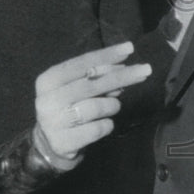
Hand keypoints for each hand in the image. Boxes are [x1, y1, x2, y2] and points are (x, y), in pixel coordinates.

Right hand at [34, 42, 150, 168]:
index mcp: (48, 80)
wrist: (50, 144)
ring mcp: (54, 122)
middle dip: (122, 76)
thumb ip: (97, 78)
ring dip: (112, 105)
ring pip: (97, 107)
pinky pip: (99, 128)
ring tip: (112, 107)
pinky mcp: (64, 142)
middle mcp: (47, 100)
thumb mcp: (78, 88)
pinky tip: (102, 124)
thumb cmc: (69, 108)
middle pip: (92, 84)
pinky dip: (107, 125)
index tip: (129, 48)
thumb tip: (123, 69)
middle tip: (145, 70)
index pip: (81, 64)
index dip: (106, 55)